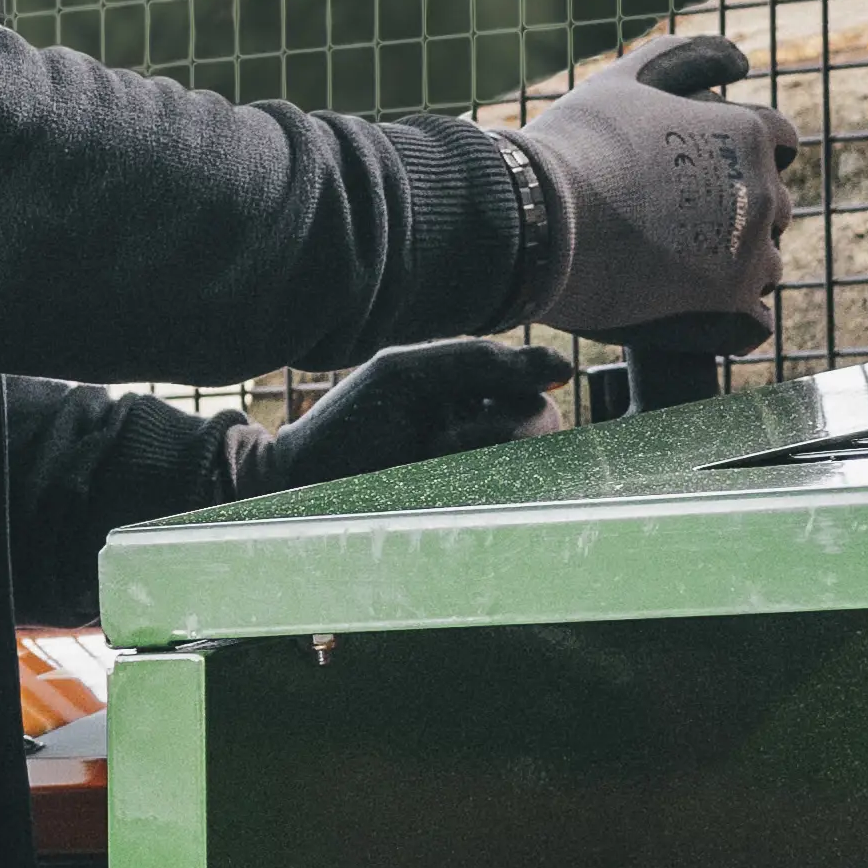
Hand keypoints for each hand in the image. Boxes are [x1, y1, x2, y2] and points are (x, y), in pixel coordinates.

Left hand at [228, 335, 563, 498]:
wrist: (302, 487)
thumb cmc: (347, 427)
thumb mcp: (408, 375)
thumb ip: (482, 361)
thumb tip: (565, 368)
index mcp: (470, 388)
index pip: (533, 384)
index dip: (512, 392)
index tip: (468, 405)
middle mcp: (482, 427)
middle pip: (540, 423)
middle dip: (495, 429)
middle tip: (439, 441)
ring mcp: (478, 470)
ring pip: (528, 462)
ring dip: (479, 454)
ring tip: (427, 460)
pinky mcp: (469, 506)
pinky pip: (508, 499)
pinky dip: (473, 488)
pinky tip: (432, 484)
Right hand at [506, 34, 794, 336]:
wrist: (532, 224)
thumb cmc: (572, 149)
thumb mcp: (623, 81)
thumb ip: (684, 58)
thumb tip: (742, 59)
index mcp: (747, 133)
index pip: (781, 145)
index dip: (738, 160)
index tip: (697, 178)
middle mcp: (762, 191)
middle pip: (774, 209)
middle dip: (736, 217)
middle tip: (670, 228)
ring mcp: (750, 254)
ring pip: (766, 267)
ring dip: (731, 271)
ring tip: (669, 274)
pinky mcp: (730, 309)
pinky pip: (754, 323)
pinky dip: (728, 321)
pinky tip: (684, 313)